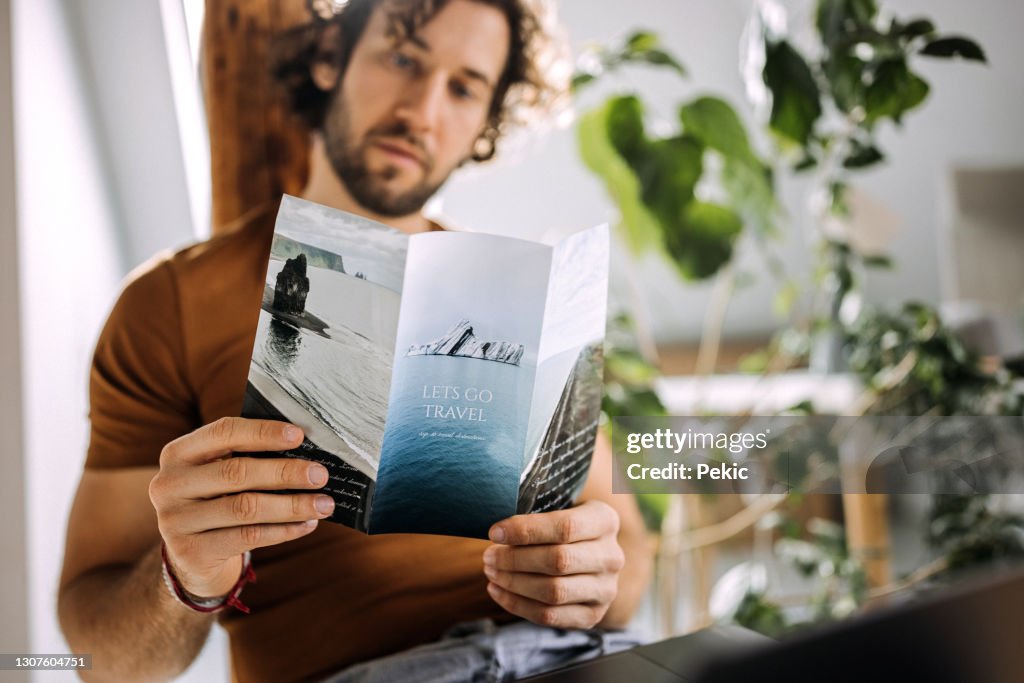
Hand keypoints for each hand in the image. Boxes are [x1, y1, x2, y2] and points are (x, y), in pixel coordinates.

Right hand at [148, 417, 333, 598]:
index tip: (299, 436)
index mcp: (178, 453)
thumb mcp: (221, 474)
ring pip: (245, 508)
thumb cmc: (218, 501)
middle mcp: (169, 484)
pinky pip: (247, 537)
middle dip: (285, 472)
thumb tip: (306, 450)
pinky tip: (307, 525)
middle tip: (320, 474)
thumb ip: (250, 457)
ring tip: (324, 504)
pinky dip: (283, 530)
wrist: (191, 556)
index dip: (263, 432)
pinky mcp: (189, 552)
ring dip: (292, 505)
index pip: (223, 433)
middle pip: (236, 472)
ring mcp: (174, 521)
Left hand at [483, 500, 623, 628]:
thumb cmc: (565, 526)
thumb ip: (536, 510)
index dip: (526, 531)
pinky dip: (517, 605)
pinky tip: (498, 591)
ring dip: (514, 583)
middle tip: (489, 556)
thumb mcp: (560, 506)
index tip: (495, 532)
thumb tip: (497, 529)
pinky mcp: (592, 615)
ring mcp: (606, 589)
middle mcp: (612, 556)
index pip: (565, 527)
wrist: (592, 556)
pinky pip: (550, 616)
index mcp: (606, 520)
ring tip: (491, 572)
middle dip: (515, 559)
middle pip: (558, 561)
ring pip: (554, 591)